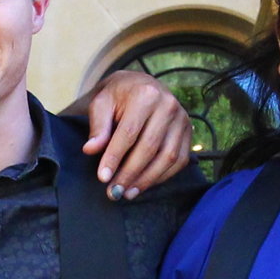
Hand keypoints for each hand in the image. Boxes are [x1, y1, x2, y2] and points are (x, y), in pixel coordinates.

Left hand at [82, 70, 191, 198]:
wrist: (141, 86)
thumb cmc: (118, 96)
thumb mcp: (102, 104)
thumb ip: (98, 127)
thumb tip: (91, 150)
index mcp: (146, 95)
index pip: (129, 132)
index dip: (115, 157)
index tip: (103, 177)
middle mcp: (168, 106)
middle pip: (149, 147)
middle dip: (130, 174)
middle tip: (113, 192)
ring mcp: (182, 120)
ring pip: (167, 157)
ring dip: (146, 180)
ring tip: (127, 193)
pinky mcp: (188, 133)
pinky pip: (178, 161)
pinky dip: (161, 177)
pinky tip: (143, 185)